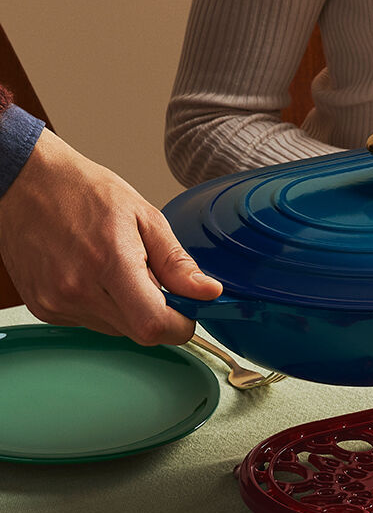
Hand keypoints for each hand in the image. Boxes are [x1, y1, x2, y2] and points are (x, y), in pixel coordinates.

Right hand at [0, 129, 221, 343]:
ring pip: (116, 329)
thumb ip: (178, 262)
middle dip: (157, 313)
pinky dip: (103, 306)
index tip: (187, 312)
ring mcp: (57, 302)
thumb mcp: (145, 217)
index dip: (180, 326)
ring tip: (116, 268)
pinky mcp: (44, 309)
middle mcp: (78, 289)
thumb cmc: (83, 190)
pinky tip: (93, 275)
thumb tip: (208, 292)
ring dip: (129, 309)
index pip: (153, 325)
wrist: (24, 181)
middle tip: (151, 278)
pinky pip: (90, 322)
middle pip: (139, 332)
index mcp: (110, 262)